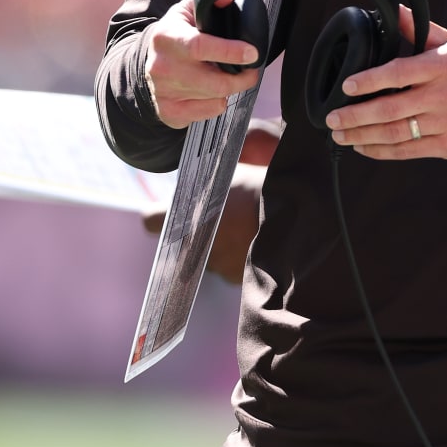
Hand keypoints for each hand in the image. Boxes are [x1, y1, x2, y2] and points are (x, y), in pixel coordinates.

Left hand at [140, 118, 280, 283]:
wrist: (295, 218)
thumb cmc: (258, 189)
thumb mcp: (228, 171)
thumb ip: (207, 176)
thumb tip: (201, 168)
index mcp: (184, 220)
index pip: (151, 220)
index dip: (160, 214)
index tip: (172, 209)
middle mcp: (192, 249)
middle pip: (184, 240)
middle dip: (198, 230)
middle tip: (222, 212)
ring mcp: (215, 266)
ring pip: (210, 255)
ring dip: (221, 244)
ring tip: (245, 225)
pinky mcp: (237, 278)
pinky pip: (231, 266)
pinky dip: (240, 257)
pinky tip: (256, 239)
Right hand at [143, 0, 261, 128]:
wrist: (148, 63)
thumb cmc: (174, 35)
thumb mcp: (186, 12)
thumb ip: (208, 1)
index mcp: (166, 38)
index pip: (200, 47)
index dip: (230, 51)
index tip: (252, 53)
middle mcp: (162, 67)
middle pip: (215, 82)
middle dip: (242, 78)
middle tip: (251, 71)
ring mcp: (163, 93)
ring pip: (215, 97)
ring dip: (230, 88)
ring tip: (230, 77)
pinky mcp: (168, 112)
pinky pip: (207, 112)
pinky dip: (217, 103)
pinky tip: (212, 92)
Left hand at [323, 9, 446, 159]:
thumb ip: (419, 28)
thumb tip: (394, 9)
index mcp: (441, 67)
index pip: (399, 72)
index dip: (371, 80)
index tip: (347, 85)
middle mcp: (442, 96)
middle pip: (391, 108)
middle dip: (356, 116)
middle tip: (332, 119)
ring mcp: (445, 123)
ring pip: (396, 133)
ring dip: (363, 136)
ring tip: (340, 135)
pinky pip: (408, 151)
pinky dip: (382, 151)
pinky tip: (364, 147)